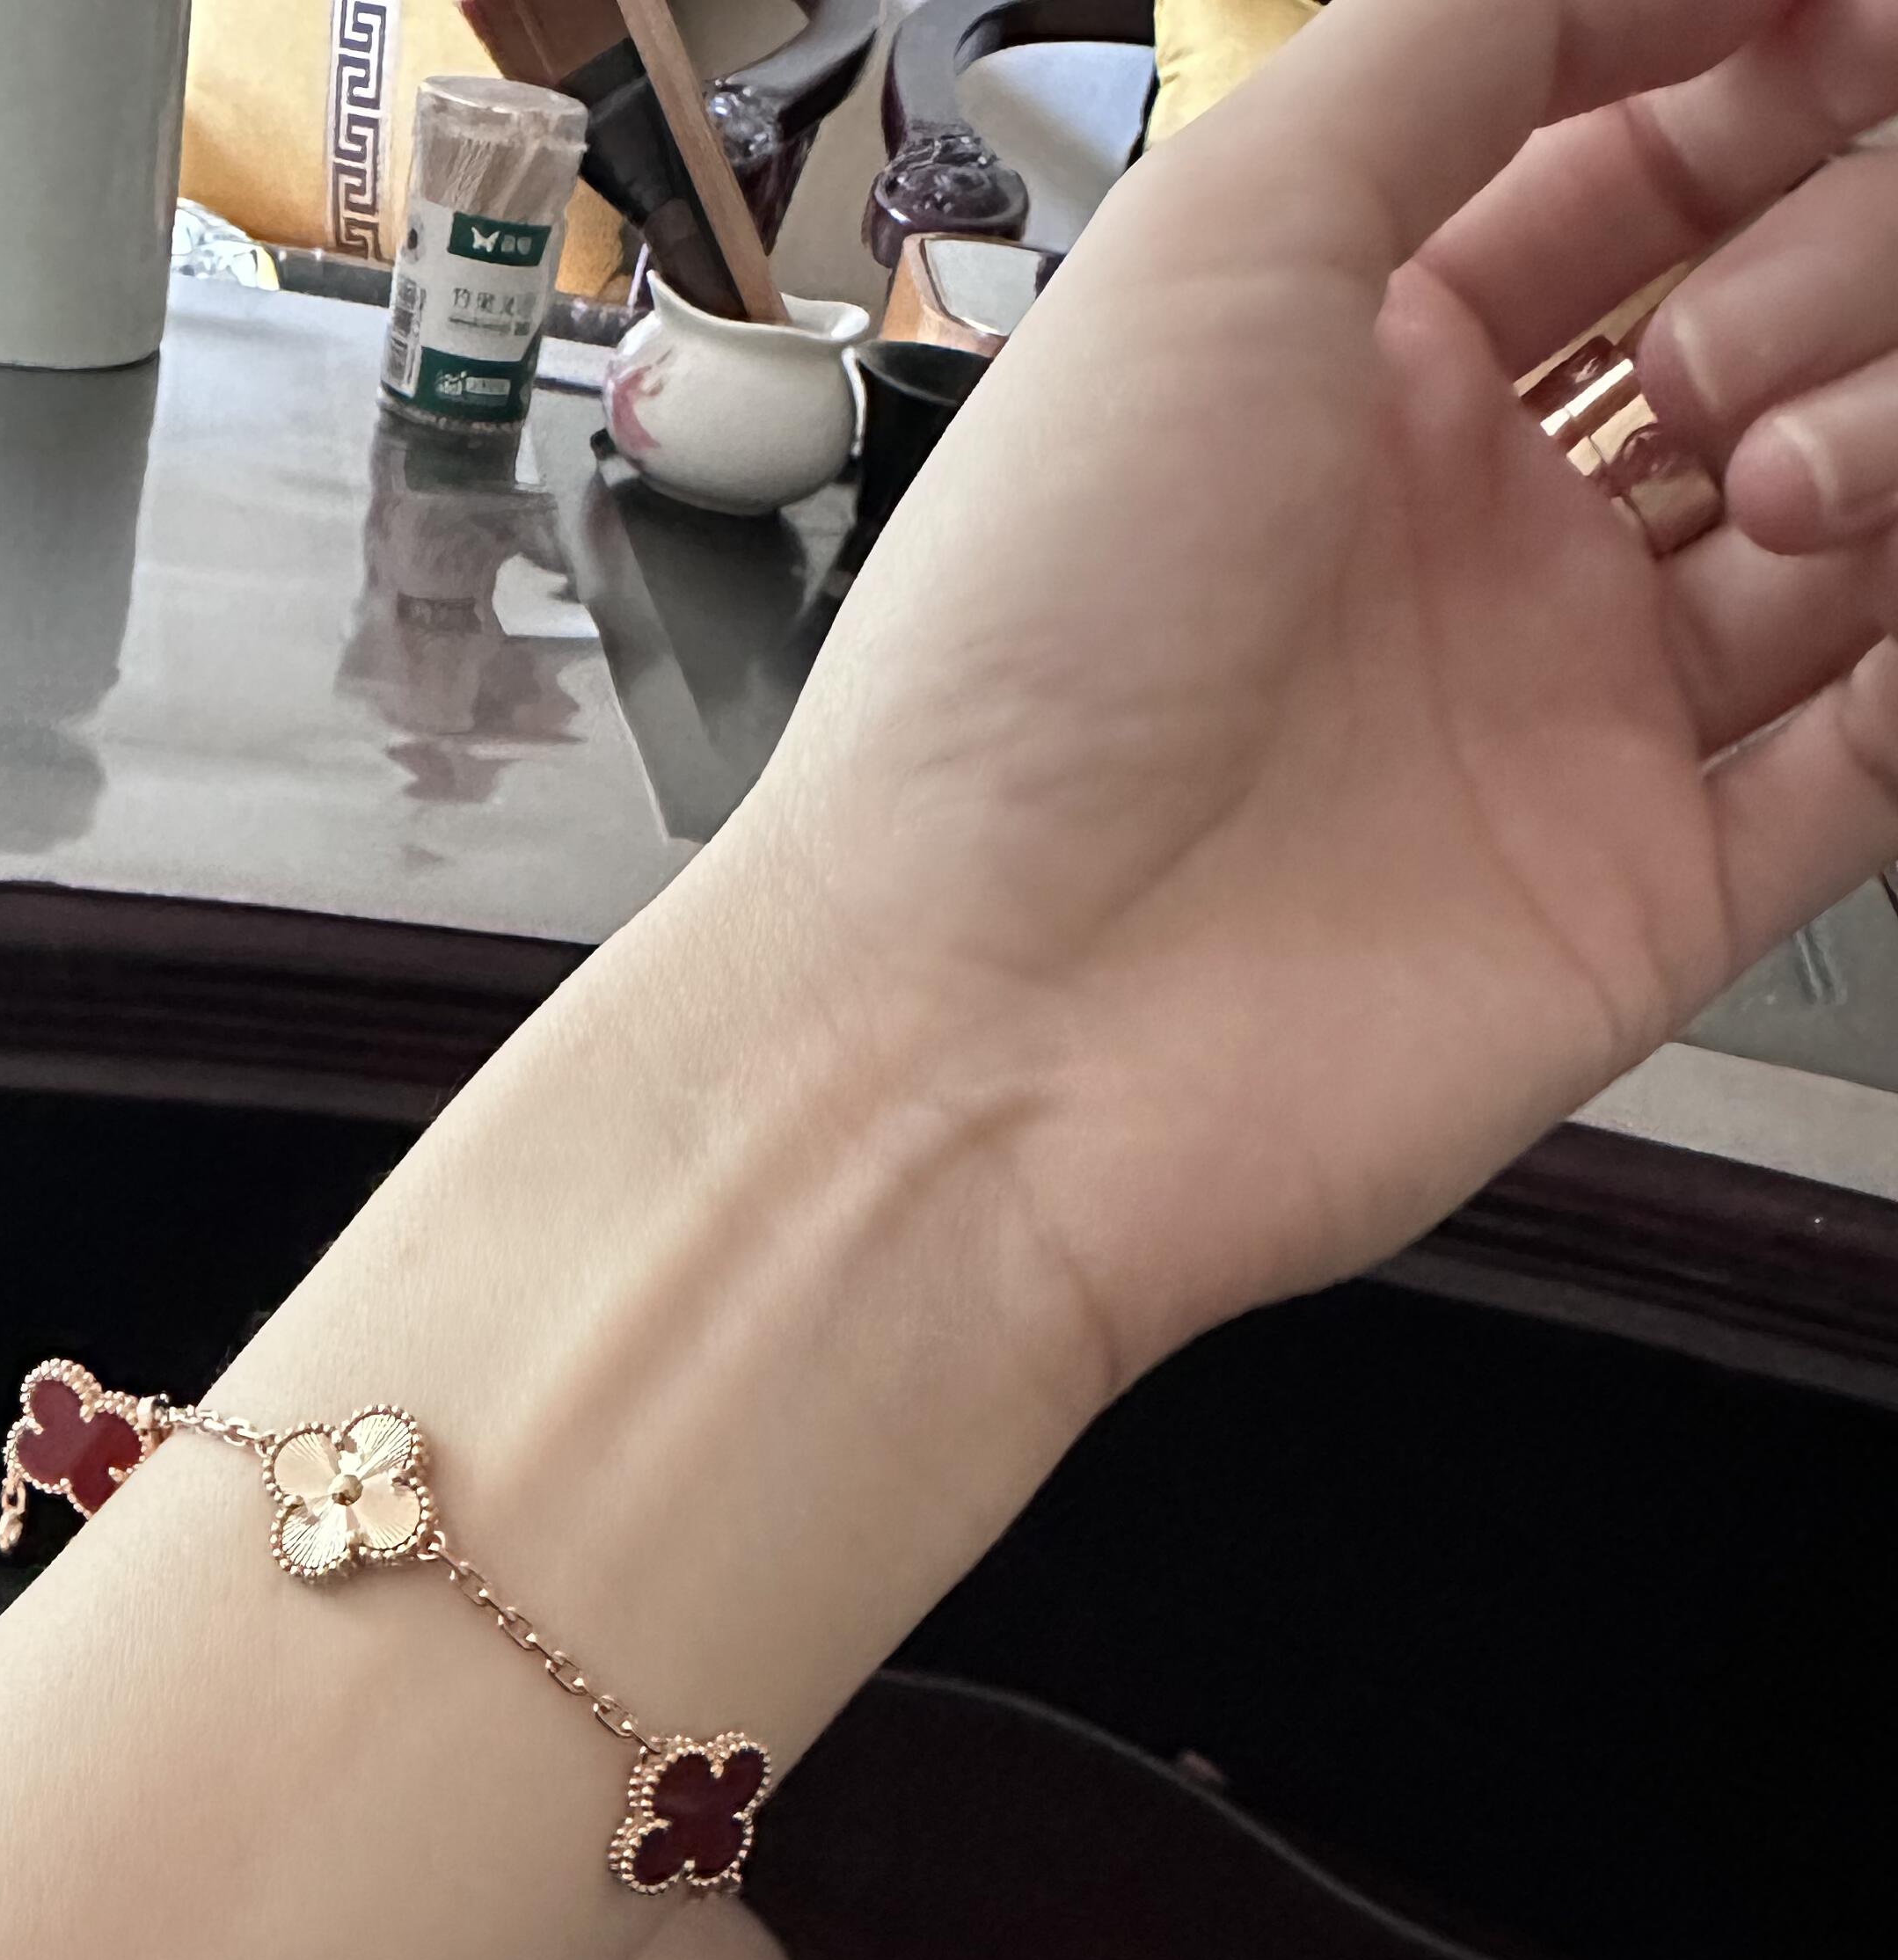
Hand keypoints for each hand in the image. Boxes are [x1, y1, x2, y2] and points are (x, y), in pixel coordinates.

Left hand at [750, 0, 1897, 1385]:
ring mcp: (1570, 721)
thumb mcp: (1214, 240)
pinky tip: (1893, 598)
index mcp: (1363, 372)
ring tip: (1770, 481)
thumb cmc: (1024, 658)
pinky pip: (1874, 763)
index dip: (1767, 67)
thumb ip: (1445, 46)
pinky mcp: (1643, 902)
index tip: (1849, 37)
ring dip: (1883, 434)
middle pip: (1778, 317)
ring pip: (1857, 518)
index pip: (1641, 157)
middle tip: (1708, 356)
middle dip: (1826, 259)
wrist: (984, 1030)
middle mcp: (1477, 540)